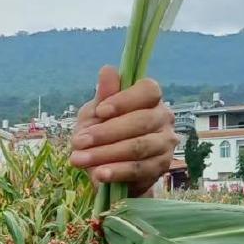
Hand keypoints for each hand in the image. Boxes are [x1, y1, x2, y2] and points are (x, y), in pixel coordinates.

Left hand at [68, 65, 178, 194]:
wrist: (109, 169)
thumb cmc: (102, 133)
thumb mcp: (96, 114)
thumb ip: (103, 96)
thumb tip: (108, 70)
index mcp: (150, 98)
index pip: (148, 91)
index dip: (124, 100)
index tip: (99, 110)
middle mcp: (164, 118)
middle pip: (141, 121)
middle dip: (106, 132)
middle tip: (78, 142)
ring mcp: (165, 143)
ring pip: (139, 146)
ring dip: (106, 154)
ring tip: (79, 160)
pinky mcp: (162, 167)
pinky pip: (139, 169)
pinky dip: (117, 172)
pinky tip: (98, 174)